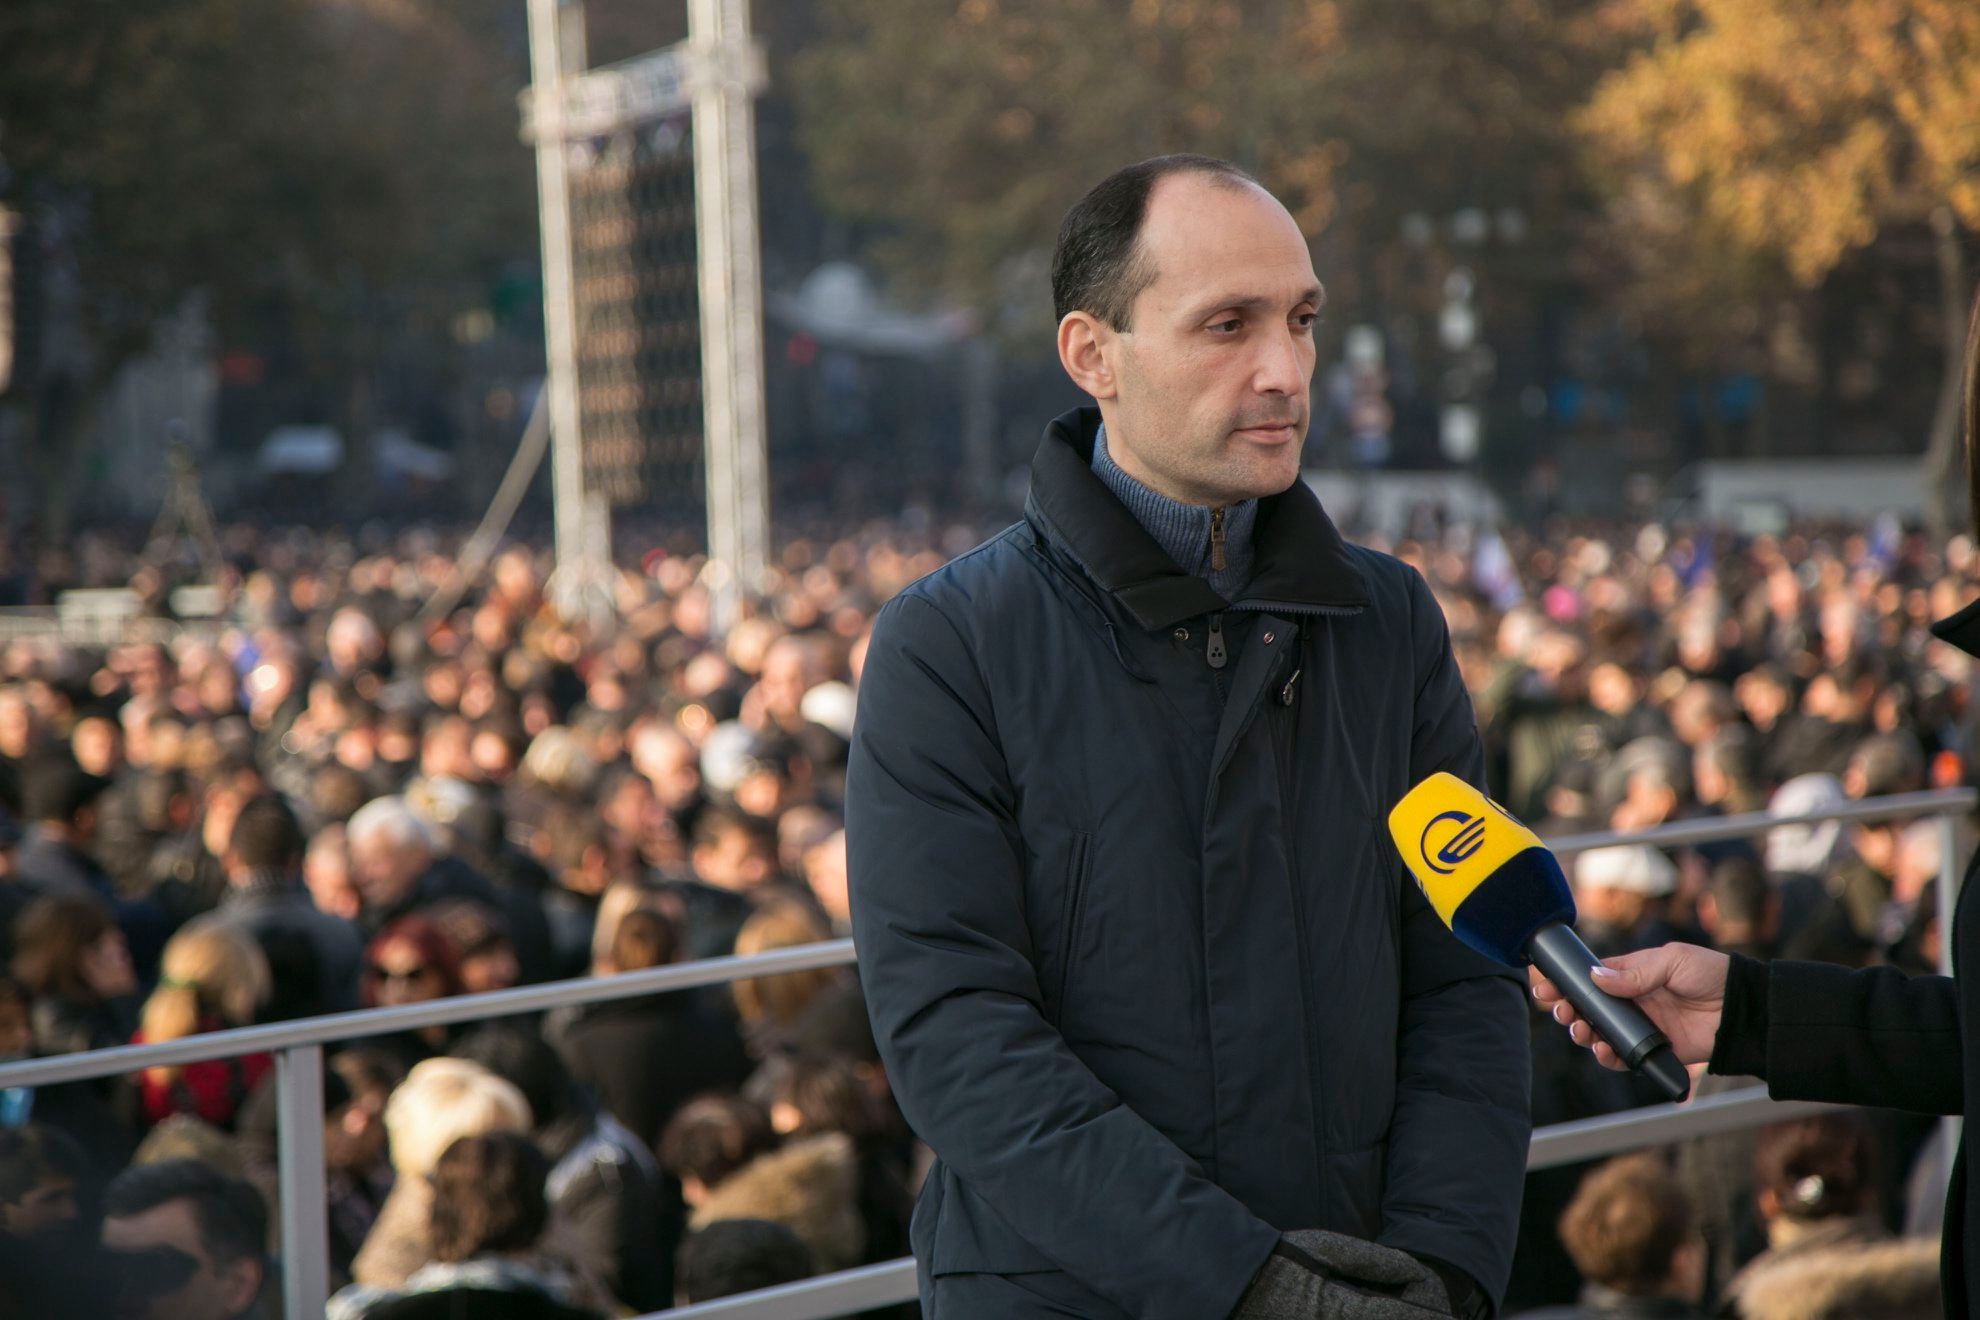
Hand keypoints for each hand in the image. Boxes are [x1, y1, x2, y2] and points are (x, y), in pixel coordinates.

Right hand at [1527, 942, 1728, 1070]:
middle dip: (1569, 1009)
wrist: (1743, 1008)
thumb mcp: (1672, 961)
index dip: (1566, 982)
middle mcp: (1632, 1001)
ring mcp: (1641, 1026)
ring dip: (1584, 1033)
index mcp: (1632, 974)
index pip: (1590, 978)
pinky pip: (1623, 1056)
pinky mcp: (1654, 1049)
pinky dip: (1608, 1056)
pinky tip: (1603, 1050)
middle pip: (1588, 1007)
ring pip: (1600, 1033)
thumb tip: (1596, 978)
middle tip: (1562, 1012)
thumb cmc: (1712, 975)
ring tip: (1581, 1031)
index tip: (1545, 985)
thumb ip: (1635, 973)